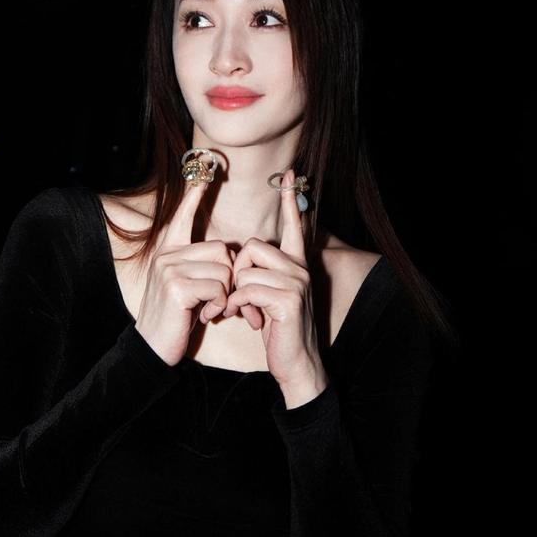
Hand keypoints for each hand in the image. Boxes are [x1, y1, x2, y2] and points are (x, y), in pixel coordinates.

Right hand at [132, 155, 236, 366]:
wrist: (152, 347)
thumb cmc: (175, 317)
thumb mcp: (184, 286)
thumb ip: (197, 264)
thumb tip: (225, 252)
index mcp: (168, 250)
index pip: (183, 213)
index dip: (196, 193)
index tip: (207, 167)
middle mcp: (166, 253)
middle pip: (221, 248)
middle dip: (227, 277)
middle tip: (215, 300)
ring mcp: (169, 268)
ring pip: (222, 267)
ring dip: (223, 294)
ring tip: (206, 308)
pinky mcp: (177, 286)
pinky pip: (218, 286)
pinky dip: (218, 304)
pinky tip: (202, 315)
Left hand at [221, 168, 326, 396]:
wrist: (295, 363)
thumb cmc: (278, 330)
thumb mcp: (267, 298)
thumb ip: (260, 275)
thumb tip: (238, 260)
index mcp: (296, 264)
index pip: (295, 224)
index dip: (289, 200)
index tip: (289, 174)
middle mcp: (300, 268)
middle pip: (253, 247)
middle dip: (236, 272)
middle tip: (237, 297)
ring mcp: (297, 283)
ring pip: (246, 269)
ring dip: (235, 293)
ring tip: (241, 311)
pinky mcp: (288, 299)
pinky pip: (248, 288)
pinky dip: (239, 304)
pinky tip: (246, 318)